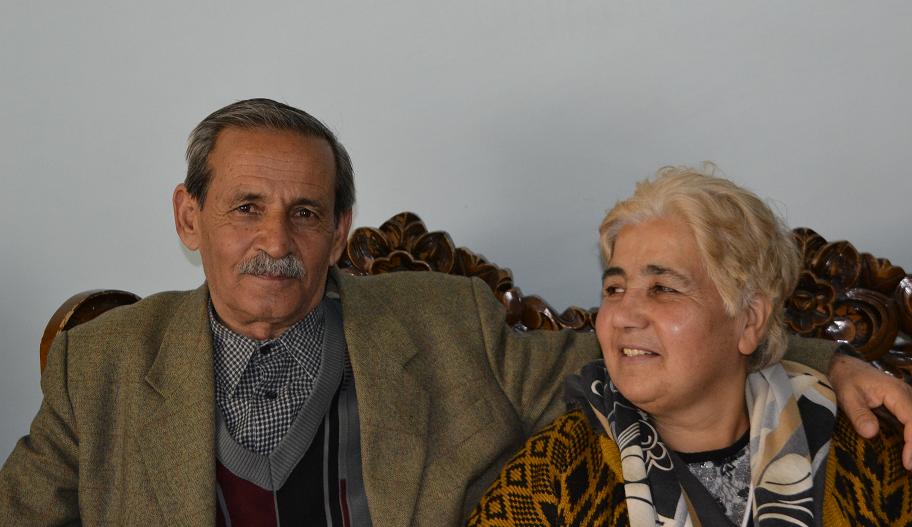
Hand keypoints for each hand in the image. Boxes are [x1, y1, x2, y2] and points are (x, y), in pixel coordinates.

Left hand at [828, 353, 911, 468]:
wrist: (846, 366)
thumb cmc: (846, 379)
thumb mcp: (847, 395)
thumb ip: (859, 414)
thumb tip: (871, 434)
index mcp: (896, 393)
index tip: (907, 462)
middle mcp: (908, 396)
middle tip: (910, 467)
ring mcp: (908, 400)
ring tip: (909, 463)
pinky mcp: (905, 405)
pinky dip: (911, 436)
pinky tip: (907, 452)